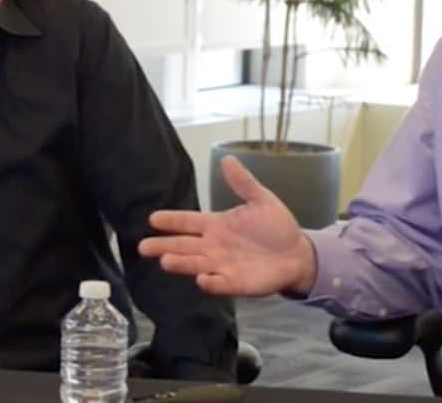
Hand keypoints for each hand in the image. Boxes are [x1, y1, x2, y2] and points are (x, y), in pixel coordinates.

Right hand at [138, 155, 317, 295]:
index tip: (153, 218)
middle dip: (164, 246)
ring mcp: (223, 265)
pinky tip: (203, 279)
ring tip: (166, 261)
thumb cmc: (276, 227)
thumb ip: (243, 183)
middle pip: (184, 246)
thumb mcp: (261, 200)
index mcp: (216, 225)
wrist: (297, 253)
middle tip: (144, 247)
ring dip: (182, 263)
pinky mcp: (236, 282)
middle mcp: (214, 246)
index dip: (172, 220)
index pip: (188, 222)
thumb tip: (227, 158)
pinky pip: (220, 283)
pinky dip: (211, 282)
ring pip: (196, 264)